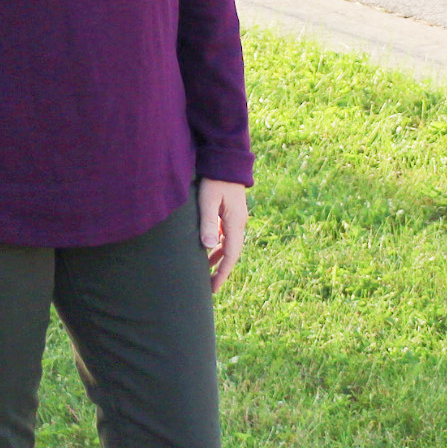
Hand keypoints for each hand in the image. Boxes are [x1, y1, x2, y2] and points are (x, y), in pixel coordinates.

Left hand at [198, 178, 247, 292]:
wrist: (226, 160)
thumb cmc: (214, 180)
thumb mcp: (208, 201)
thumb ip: (208, 223)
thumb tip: (208, 246)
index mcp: (236, 222)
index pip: (231, 255)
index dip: (223, 273)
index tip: (214, 288)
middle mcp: (239, 222)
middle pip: (232, 252)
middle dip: (222, 270)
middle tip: (210, 286)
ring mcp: (236, 217)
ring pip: (229, 244)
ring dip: (219, 258)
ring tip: (207, 271)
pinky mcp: (231, 212)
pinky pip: (226, 234)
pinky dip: (218, 245)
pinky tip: (209, 248)